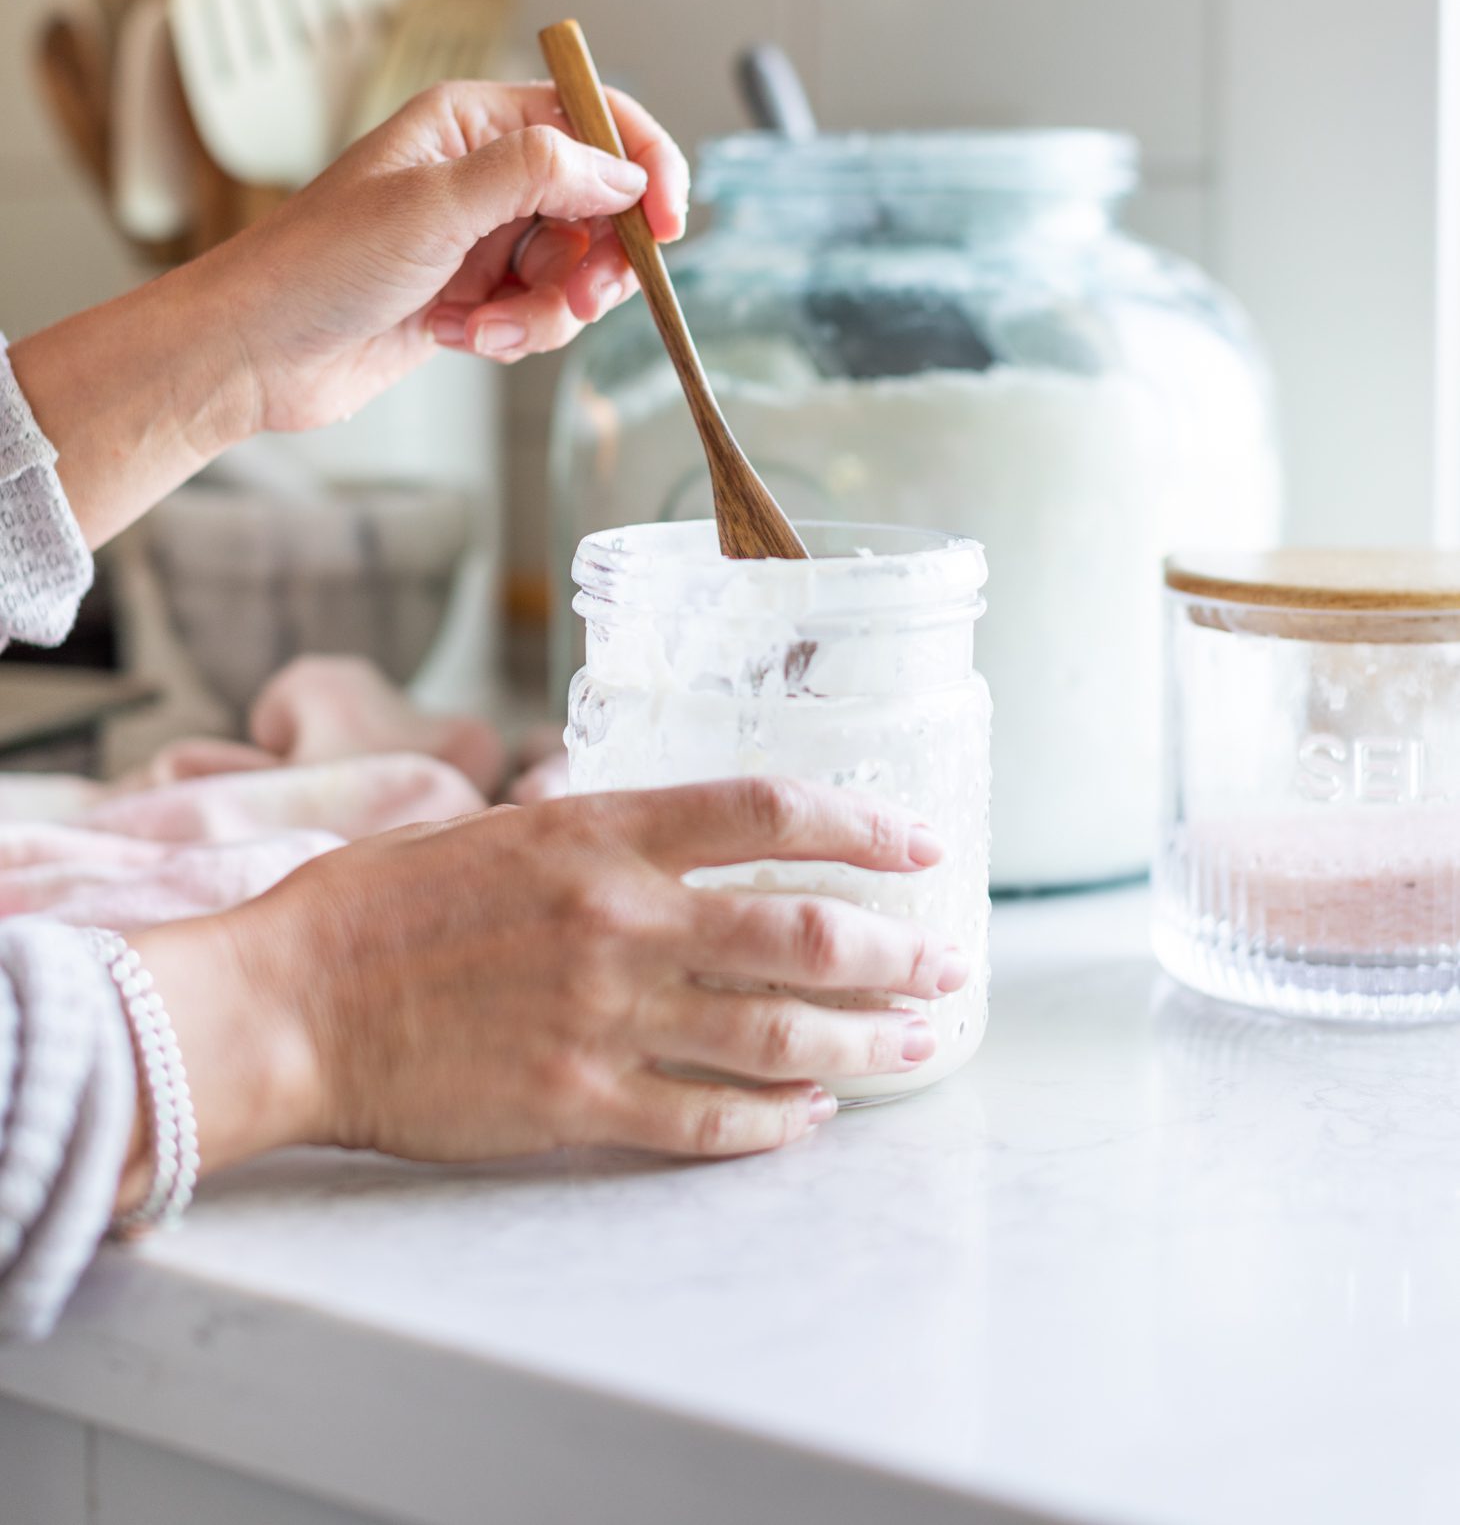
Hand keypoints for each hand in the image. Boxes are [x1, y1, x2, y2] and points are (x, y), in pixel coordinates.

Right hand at [132, 779, 964, 1181]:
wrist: (294, 1000)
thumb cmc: (382, 905)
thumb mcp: (501, 828)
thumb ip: (598, 835)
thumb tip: (677, 840)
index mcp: (600, 831)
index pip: (766, 810)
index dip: (861, 824)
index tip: (919, 841)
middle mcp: (620, 916)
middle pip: (802, 931)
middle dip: (894, 950)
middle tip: (946, 964)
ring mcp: (605, 1013)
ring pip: (776, 1032)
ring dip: (862, 1041)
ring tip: (914, 1044)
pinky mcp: (577, 1100)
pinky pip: (707, 1119)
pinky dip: (774, 1122)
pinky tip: (811, 1116)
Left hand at [220, 79, 688, 435]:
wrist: (255, 352)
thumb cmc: (318, 263)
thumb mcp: (433, 206)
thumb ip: (534, 174)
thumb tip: (621, 172)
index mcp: (471, 122)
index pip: (591, 117)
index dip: (643, 162)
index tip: (669, 221)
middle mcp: (482, 172)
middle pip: (598, 203)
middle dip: (597, 259)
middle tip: (584, 297)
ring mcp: (480, 237)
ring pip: (573, 269)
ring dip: (546, 309)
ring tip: (488, 328)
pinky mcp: (474, 296)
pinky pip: (539, 312)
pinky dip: (513, 333)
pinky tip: (457, 337)